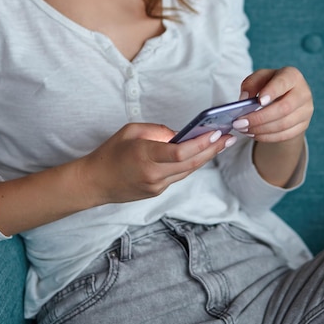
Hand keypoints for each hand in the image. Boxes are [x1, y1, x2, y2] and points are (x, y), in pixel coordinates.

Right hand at [80, 122, 235, 204]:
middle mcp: (153, 174)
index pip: (180, 152)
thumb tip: (179, 134)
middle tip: (228, 137)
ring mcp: (156, 186)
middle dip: (212, 150)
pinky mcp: (157, 192)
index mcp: (145, 155)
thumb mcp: (131, 131)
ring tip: (221, 143)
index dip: (202, 143)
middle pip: (191, 163)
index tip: (216, 132)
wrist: (94, 183)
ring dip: (205, 157)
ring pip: (188, 171)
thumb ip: (157, 131)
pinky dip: (190, 164)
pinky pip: (179, 176)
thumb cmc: (110, 153)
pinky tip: (200, 154)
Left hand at [233, 66, 313, 142]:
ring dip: (260, 129)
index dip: (272, 92)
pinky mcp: (303, 126)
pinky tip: (253, 134)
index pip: (283, 83)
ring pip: (283, 125)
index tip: (259, 101)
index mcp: (292, 76)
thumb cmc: (269, 85)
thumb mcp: (259, 79)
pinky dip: (266, 137)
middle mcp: (303, 93)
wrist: (285, 98)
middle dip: (259, 118)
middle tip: (240, 123)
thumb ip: (250, 84)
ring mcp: (306, 111)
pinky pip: (284, 135)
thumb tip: (244, 99)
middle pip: (284, 108)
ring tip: (243, 129)